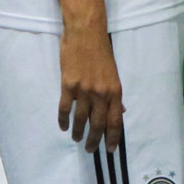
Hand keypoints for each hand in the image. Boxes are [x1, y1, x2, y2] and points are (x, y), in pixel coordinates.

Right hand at [59, 25, 123, 151]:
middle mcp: (101, 93)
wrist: (85, 33)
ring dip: (78, 132)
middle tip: (90, 150)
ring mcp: (84, 90)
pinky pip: (65, 109)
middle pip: (98, 124)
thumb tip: (121, 111)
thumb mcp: (114, 72)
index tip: (110, 149)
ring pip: (80, 119)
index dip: (113, 137)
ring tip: (76, 139)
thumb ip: (115, 94)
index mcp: (115, 90)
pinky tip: (63, 127)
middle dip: (94, 140)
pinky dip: (63, 120)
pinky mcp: (68, 86)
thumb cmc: (101, 51)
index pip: (115, 120)